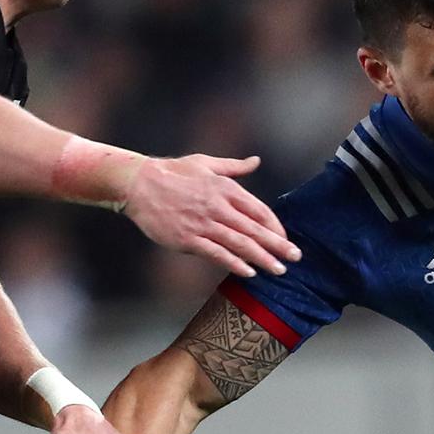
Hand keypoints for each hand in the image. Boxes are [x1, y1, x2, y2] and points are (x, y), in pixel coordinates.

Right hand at [123, 155, 300, 277]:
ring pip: (240, 243)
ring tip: (279, 270)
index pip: (259, 210)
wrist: (138, 184)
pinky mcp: (188, 239)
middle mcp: (217, 206)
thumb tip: (255, 161)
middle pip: (255, 229)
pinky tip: (249, 273)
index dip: (275, 227)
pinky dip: (234, 263)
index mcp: (224, 187)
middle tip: (295, 258)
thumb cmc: (171, 173)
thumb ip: (233, 167)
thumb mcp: (205, 163)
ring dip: (262, 258)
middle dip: (278, 245)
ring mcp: (203, 223)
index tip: (286, 239)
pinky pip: (216, 254)